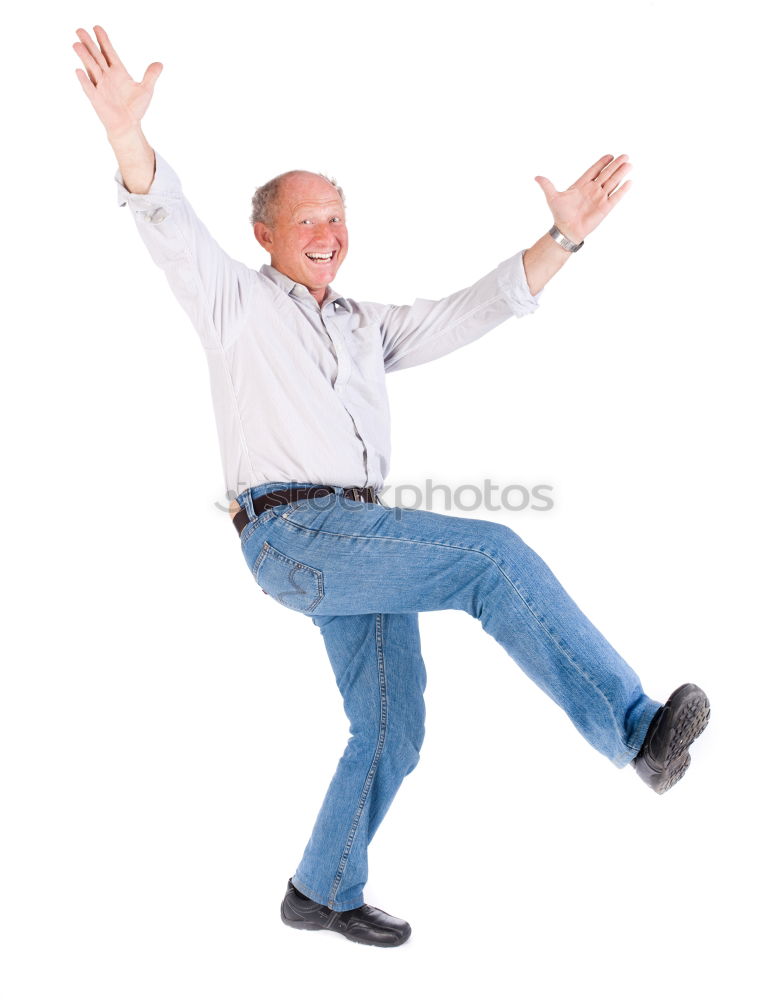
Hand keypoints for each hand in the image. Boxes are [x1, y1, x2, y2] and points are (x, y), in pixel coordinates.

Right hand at [73, 25, 162, 139]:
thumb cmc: (135, 109)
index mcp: (118, 72)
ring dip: (84, 57)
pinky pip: (89, 88)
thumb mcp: (146, 90)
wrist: (129, 126)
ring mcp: (101, 87)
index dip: (103, 40)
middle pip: (96, 56)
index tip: (97, 27)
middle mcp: (107, 77)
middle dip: (89, 43)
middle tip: (79, 29)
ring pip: (91, 68)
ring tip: (76, 44)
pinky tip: (78, 70)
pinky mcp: (97, 99)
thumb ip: (151, 76)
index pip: (109, 52)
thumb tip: (160, 64)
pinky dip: (84, 80)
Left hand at [534, 154, 631, 243]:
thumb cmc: (560, 215)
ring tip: (629, 164)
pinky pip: (616, 197)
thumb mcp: (552, 197)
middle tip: (624, 155)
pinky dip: (622, 190)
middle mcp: (593, 190)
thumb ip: (547, 185)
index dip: (601, 163)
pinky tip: (629, 182)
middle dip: (615, 165)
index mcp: (582, 185)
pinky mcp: (605, 208)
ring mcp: (600, 198)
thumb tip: (536, 177)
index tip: (609, 155)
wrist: (566, 230)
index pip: (594, 170)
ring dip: (621, 173)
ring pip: (613, 182)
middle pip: (606, 174)